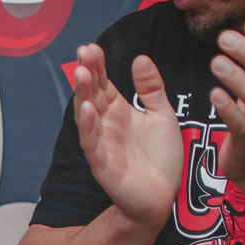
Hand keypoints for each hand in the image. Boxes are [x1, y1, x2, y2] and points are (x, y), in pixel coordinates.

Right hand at [73, 44, 182, 228]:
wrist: (163, 197)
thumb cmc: (160, 160)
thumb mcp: (162, 116)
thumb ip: (152, 89)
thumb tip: (140, 59)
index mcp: (119, 113)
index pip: (103, 84)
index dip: (98, 66)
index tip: (92, 47)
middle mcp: (107, 126)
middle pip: (93, 96)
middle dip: (87, 75)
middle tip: (84, 52)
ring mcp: (103, 146)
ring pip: (88, 117)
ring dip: (83, 96)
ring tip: (81, 74)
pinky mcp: (105, 166)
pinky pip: (93, 145)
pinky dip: (88, 127)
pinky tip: (87, 110)